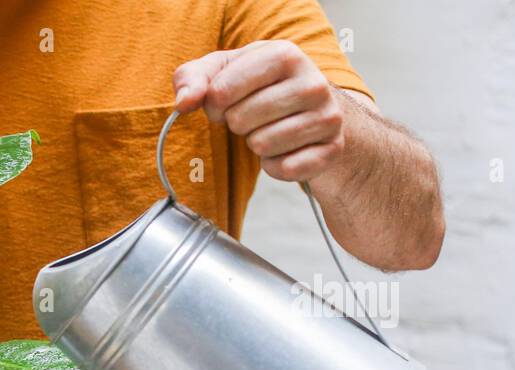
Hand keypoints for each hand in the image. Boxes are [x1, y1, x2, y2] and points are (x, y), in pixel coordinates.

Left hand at [173, 39, 345, 182]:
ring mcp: (327, 117)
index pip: (222, 90)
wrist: (314, 110)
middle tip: (251, 116)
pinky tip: (285, 148)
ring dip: (256, 143)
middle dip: (237, 123)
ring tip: (270, 128)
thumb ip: (192, 79)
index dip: (214, 103)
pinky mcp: (331, 149)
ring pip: (262, 146)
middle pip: (240, 120)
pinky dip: (275, 165)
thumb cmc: (259, 87)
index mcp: (284, 55)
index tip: (224, 100)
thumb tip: (183, 102)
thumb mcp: (223, 71)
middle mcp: (313, 83)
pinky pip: (284, 169)